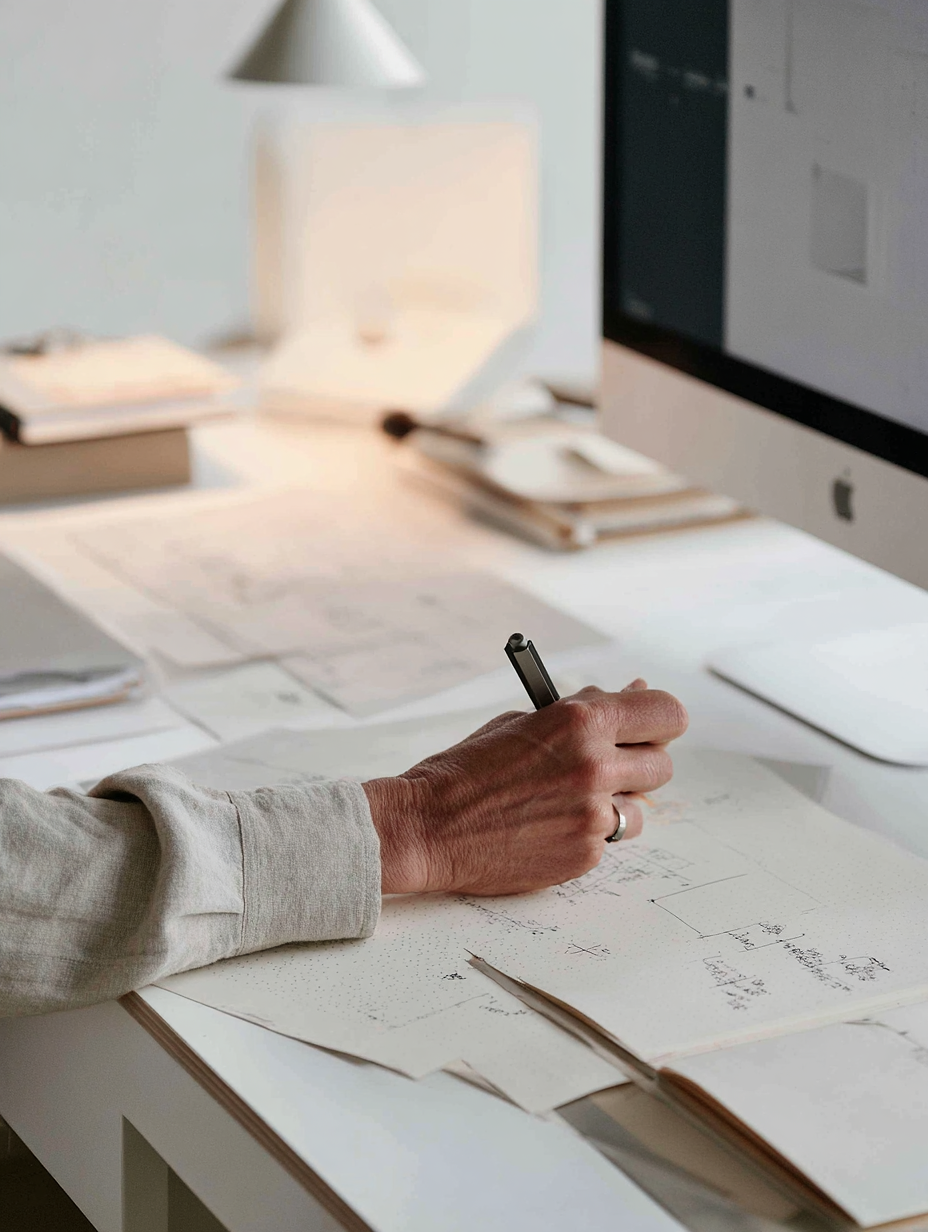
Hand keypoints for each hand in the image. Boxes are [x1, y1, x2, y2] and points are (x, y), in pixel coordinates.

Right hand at [363, 682, 687, 895]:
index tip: (650, 728)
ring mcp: (593, 814)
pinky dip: (585, 834)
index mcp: (581, 721)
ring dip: (614, 804)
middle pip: (662, 764)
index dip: (660, 722)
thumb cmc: (467, 769)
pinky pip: (607, 840)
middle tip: (604, 766)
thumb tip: (634, 693)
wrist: (428, 826)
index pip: (666, 714)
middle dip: (637, 764)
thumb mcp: (525, 722)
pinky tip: (547, 828)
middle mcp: (596, 765)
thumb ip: (584, 711)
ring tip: (565, 803)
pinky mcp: (585, 854)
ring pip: (639, 809)